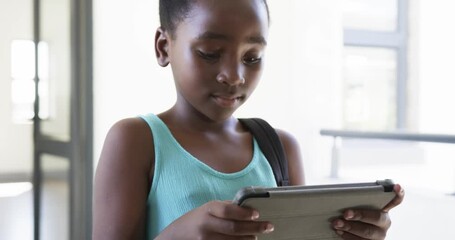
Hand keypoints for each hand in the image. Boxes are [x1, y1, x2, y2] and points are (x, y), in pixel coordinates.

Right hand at [157, 200, 273, 239]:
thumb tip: (249, 207)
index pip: (228, 210)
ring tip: (257, 236)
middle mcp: (206, 225)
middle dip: (254, 228)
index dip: (244, 213)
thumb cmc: (196, 219)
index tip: (257, 214)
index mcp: (208, 210)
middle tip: (268, 226)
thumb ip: (226, 207)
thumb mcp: (208, 209)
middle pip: (234, 228)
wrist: (177, 235)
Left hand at [332, 184, 404, 239]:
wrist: (350, 231)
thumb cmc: (352, 213)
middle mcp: (385, 222)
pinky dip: (348, 236)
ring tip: (337, 223)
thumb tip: (342, 197)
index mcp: (384, 209)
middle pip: (376, 218)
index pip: (395, 200)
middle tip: (345, 214)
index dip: (398, 193)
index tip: (396, 186)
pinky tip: (339, 231)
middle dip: (360, 215)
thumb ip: (356, 201)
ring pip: (368, 232)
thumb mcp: (356, 206)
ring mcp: (379, 235)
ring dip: (350, 228)